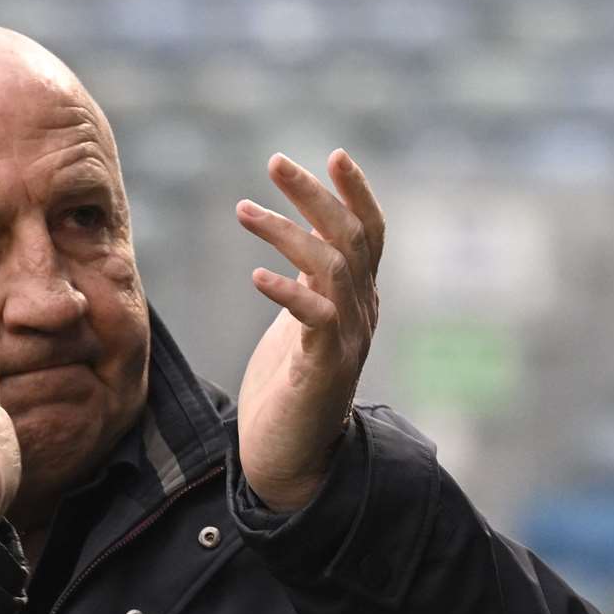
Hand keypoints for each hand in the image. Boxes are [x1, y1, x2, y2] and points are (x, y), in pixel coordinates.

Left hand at [234, 149, 384, 511]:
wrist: (291, 459)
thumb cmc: (290, 388)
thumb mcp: (301, 321)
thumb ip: (310, 281)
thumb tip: (302, 237)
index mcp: (359, 300)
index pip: (370, 234)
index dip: (357, 192)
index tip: (334, 154)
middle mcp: (362, 314)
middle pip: (350, 240)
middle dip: (314, 195)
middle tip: (275, 162)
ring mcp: (347, 341)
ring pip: (330, 270)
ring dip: (286, 234)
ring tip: (243, 210)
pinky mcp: (323, 369)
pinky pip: (314, 319)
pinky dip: (287, 292)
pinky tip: (256, 275)